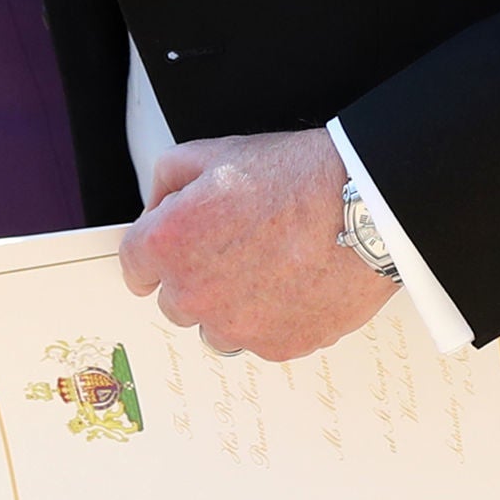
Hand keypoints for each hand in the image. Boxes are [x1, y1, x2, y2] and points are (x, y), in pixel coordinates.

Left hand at [119, 129, 396, 362]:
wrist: (364, 206)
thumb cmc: (296, 177)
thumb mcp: (215, 152)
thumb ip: (168, 181)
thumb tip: (159, 208)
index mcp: (169, 244)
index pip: (134, 267)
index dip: (156, 252)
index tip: (175, 250)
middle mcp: (195, 295)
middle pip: (175, 301)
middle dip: (196, 277)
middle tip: (236, 247)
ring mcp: (236, 327)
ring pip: (217, 327)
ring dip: (232, 305)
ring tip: (269, 267)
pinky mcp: (277, 346)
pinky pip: (260, 339)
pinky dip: (272, 318)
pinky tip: (295, 283)